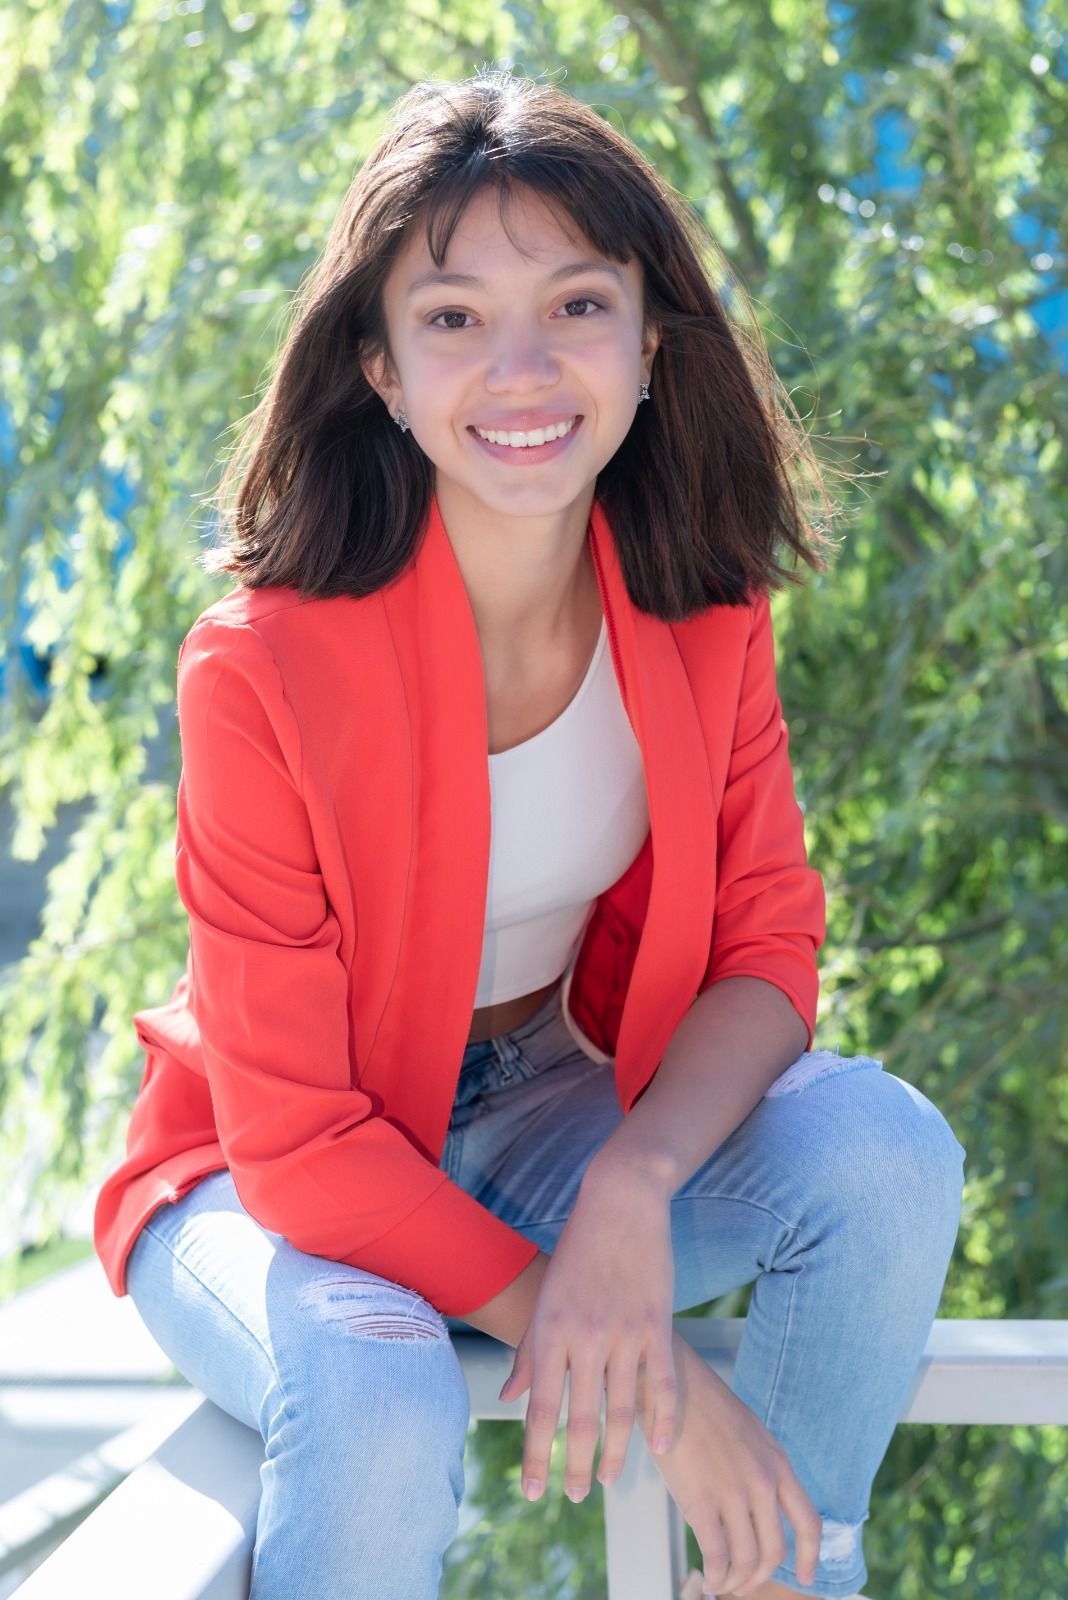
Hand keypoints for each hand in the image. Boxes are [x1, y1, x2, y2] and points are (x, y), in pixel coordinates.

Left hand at [498, 1164, 678, 1503]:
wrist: (621, 1202)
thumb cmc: (577, 1249)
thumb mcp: (545, 1297)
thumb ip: (529, 1351)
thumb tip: (509, 1397)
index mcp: (551, 1330)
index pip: (540, 1408)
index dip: (535, 1454)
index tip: (530, 1492)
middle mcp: (586, 1337)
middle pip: (579, 1418)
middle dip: (572, 1465)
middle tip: (570, 1498)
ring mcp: (625, 1332)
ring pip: (621, 1410)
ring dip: (615, 1453)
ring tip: (606, 1481)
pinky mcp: (658, 1325)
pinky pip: (663, 1384)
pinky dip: (662, 1420)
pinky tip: (659, 1448)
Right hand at [640, 1329, 821, 1595]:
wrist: (667, 1387)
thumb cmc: (703, 1408)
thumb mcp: (749, 1434)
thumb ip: (761, 1469)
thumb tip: (760, 1507)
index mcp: (777, 1463)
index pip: (808, 1523)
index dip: (809, 1557)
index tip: (804, 1578)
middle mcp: (762, 1482)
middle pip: (774, 1550)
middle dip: (760, 1575)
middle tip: (744, 1585)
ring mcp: (733, 1493)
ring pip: (746, 1559)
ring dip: (736, 1581)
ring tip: (723, 1584)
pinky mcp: (701, 1502)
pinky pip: (717, 1556)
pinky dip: (715, 1576)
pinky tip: (707, 1578)